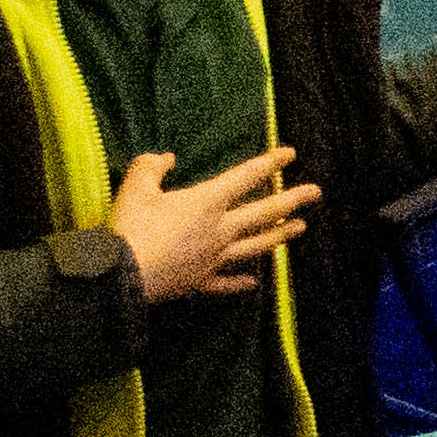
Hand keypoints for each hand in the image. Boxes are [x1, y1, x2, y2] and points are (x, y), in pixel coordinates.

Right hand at [96, 144, 316, 306]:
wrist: (120, 274)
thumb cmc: (129, 227)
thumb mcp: (135, 187)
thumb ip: (151, 167)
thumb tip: (167, 158)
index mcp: (206, 203)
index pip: (245, 177)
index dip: (269, 163)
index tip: (290, 154)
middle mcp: (218, 230)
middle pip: (263, 213)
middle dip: (292, 200)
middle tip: (316, 192)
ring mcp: (212, 259)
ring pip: (254, 246)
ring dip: (279, 236)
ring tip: (301, 228)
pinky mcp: (198, 283)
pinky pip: (226, 283)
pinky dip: (240, 282)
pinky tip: (254, 282)